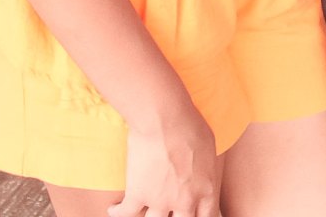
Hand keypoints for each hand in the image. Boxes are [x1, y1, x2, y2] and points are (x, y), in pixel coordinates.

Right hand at [108, 100, 218, 216]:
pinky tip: (114, 209)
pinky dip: (118, 212)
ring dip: (148, 215)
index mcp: (206, 189)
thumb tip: (204, 174)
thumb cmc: (190, 125)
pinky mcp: (137, 195)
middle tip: (166, 210)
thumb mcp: (210, 149)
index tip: (191, 214)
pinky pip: (126, 214)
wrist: (165, 118)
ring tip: (142, 210)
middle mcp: (185, 201)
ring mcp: (161, 201)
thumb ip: (207, 170)